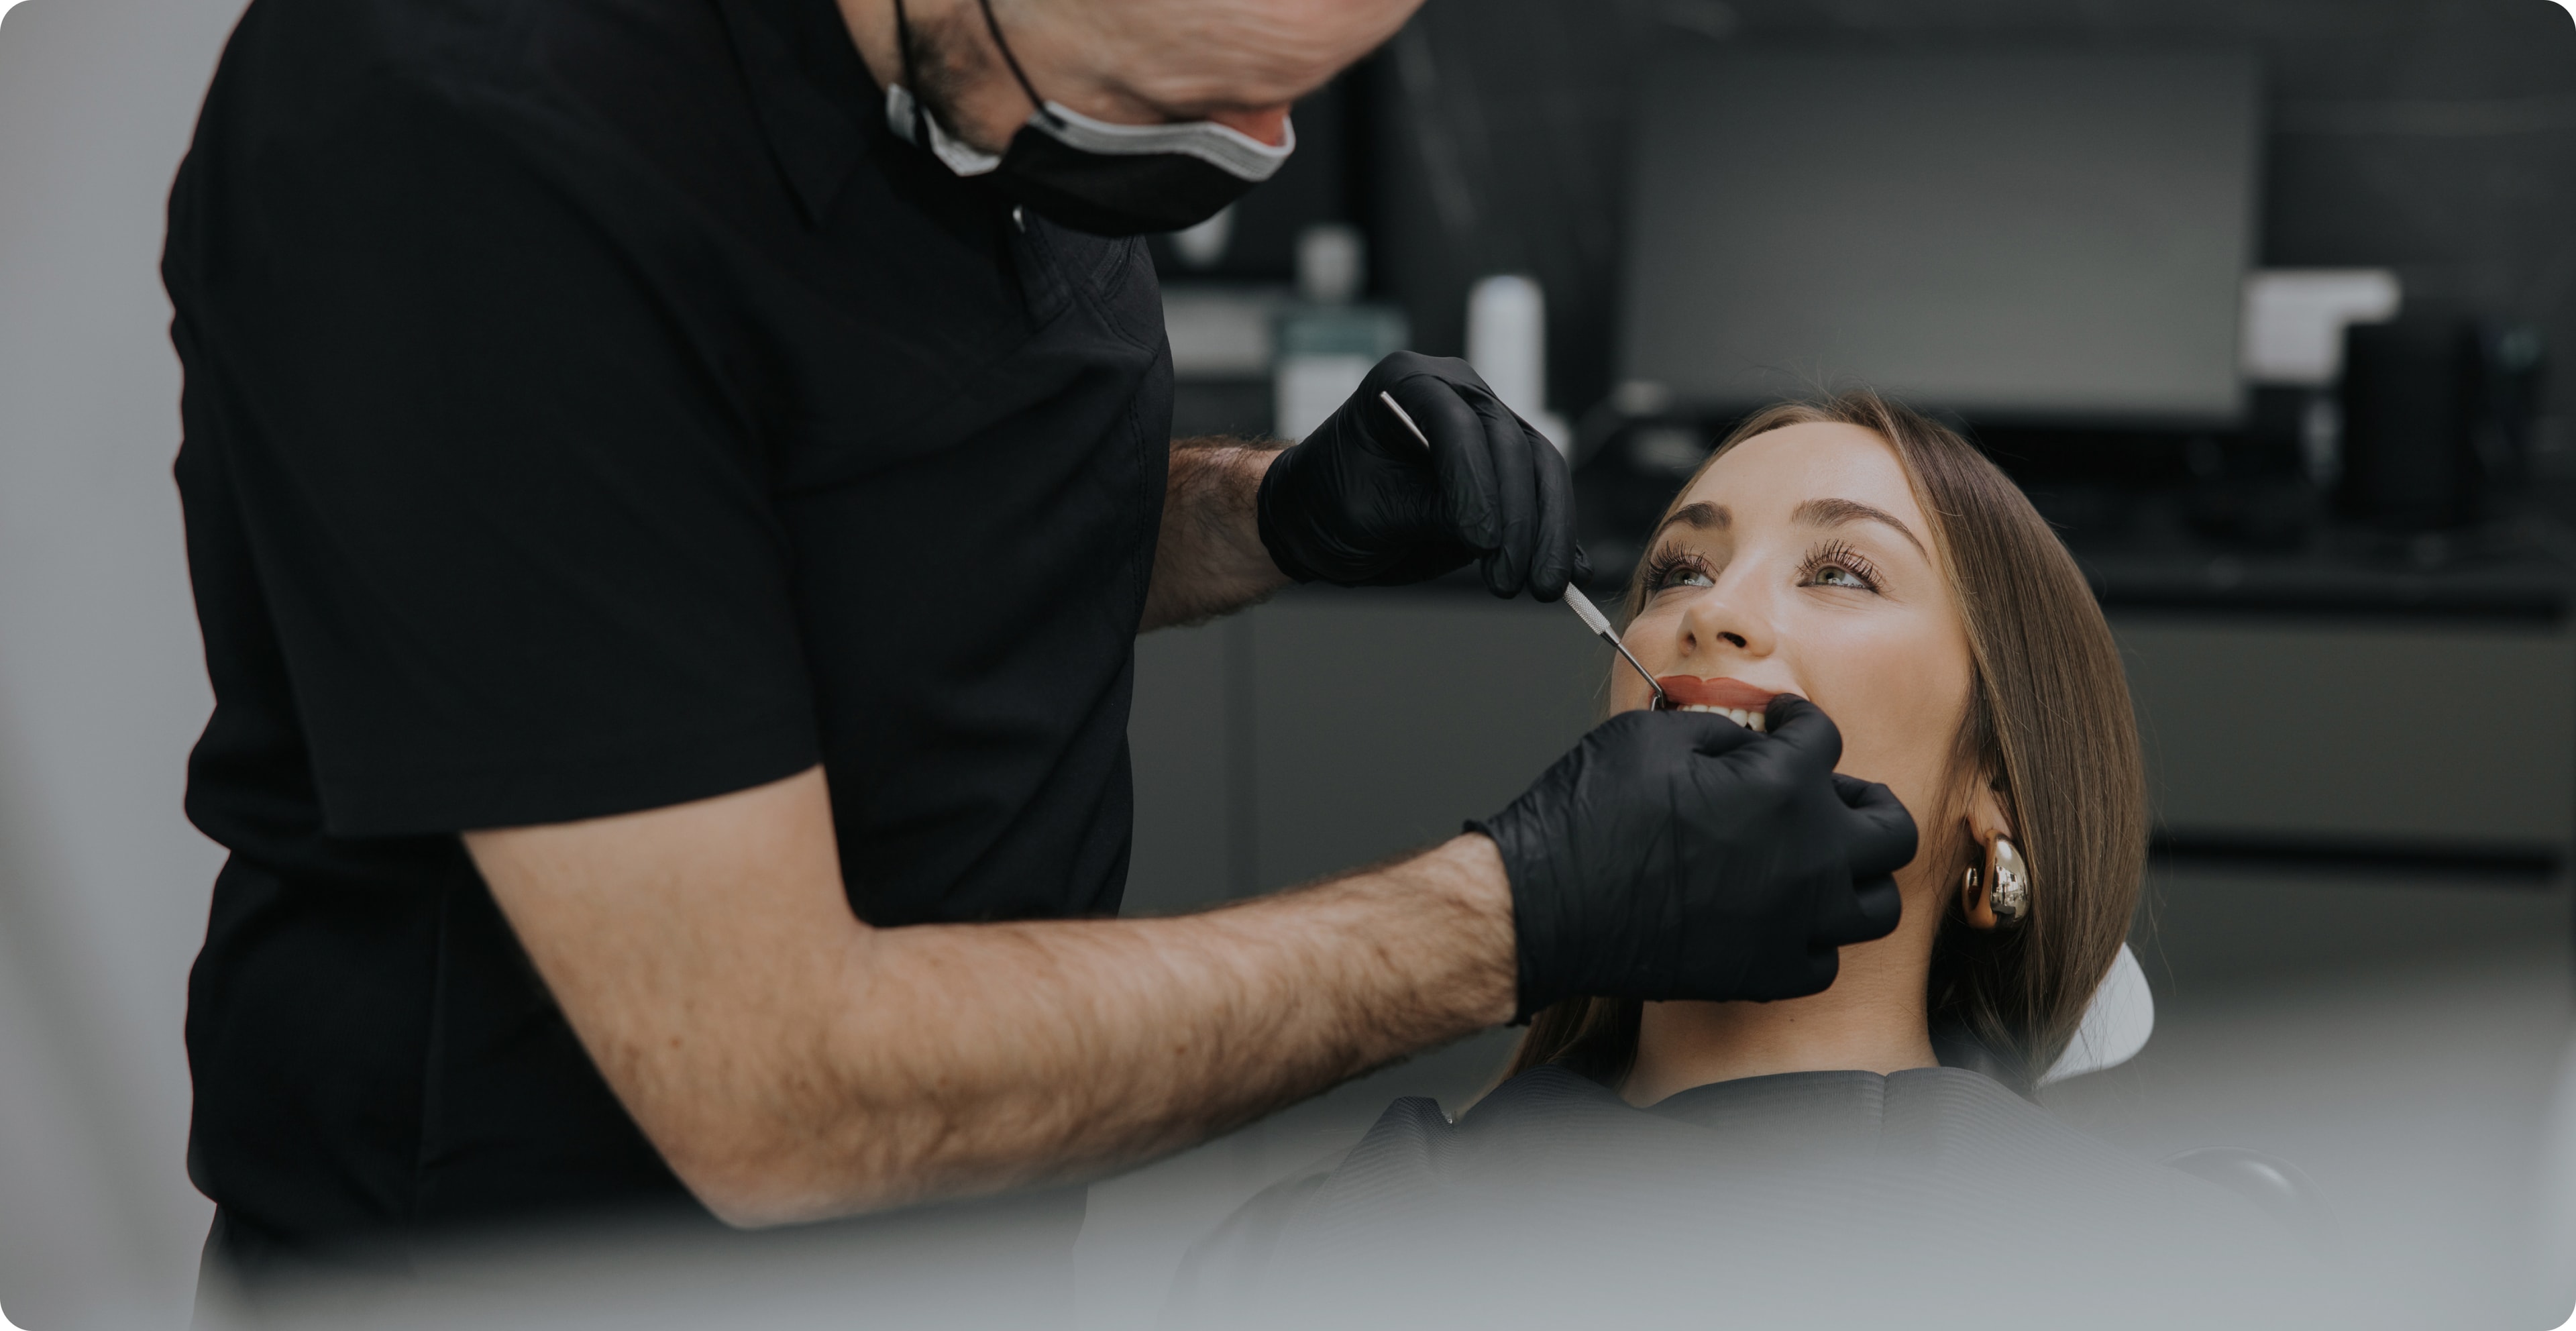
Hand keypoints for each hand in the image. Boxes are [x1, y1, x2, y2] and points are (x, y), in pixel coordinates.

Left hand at [1255, 351, 1582, 599]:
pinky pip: (1543, 495)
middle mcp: (1456, 393)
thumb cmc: (1330, 502)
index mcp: (1407, 382)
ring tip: (1541, 587)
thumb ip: (1430, 513)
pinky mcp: (1506, 467)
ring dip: (1547, 532)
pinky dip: (1559, 535)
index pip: (1457, 424)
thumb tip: (1492, 535)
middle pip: (1511, 445)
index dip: (1475, 482)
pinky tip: (1575, 572)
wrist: (1321, 517)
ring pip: (1540, 469)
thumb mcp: (1371, 511)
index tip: (1482, 540)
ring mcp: (1486, 427)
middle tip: (1510, 579)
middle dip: (1518, 518)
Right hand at [1469, 695, 1914, 1018]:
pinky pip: (1826, 960)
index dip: (1797, 721)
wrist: (1543, 905)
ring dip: (1855, 876)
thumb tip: (1745, 746)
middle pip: (1889, 825)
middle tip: (1828, 794)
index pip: (1824, 737)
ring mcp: (1796, 922)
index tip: (1782, 726)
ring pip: (1878, 904)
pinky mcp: (1768, 973)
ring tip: (1823, 864)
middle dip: (1861, 798)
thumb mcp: (1650, 737)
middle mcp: (1810, 856)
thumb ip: (1719, 733)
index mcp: (1784, 785)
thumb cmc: (1586, 816)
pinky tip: (1782, 917)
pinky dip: (1813, 937)